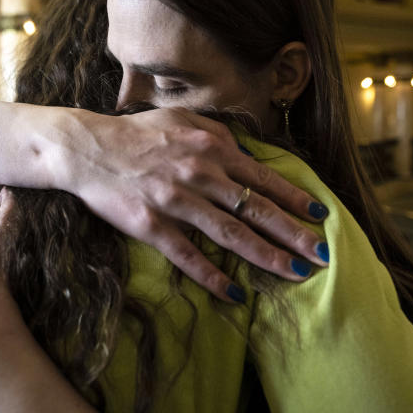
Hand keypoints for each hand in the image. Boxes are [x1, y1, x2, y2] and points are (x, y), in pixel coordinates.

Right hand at [62, 108, 328, 302]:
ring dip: (267, 256)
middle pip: (257, 210)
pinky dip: (214, 276)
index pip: (263, 178)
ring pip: (231, 235)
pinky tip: (236, 293)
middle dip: (294, 234)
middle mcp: (201, 175)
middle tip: (323, 254)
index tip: (320, 215)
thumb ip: (218, 136)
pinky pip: (189, 256)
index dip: (294, 199)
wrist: (88, 147)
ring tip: (295, 274)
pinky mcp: (152, 226)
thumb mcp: (183, 119)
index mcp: (212, 148)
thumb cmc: (138, 132)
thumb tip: (248, 153)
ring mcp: (177, 202)